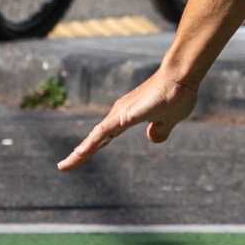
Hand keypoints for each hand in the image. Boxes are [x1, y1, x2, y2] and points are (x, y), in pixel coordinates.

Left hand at [58, 73, 199, 169]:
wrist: (180, 77)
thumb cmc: (176, 94)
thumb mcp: (169, 120)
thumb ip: (160, 130)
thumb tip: (152, 138)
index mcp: (128, 116)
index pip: (105, 136)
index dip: (93, 146)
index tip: (79, 156)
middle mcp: (119, 113)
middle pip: (96, 138)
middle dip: (80, 154)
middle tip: (64, 166)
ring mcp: (120, 114)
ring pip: (95, 137)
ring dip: (80, 153)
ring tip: (64, 166)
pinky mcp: (124, 116)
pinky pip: (103, 132)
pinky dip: (90, 143)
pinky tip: (79, 153)